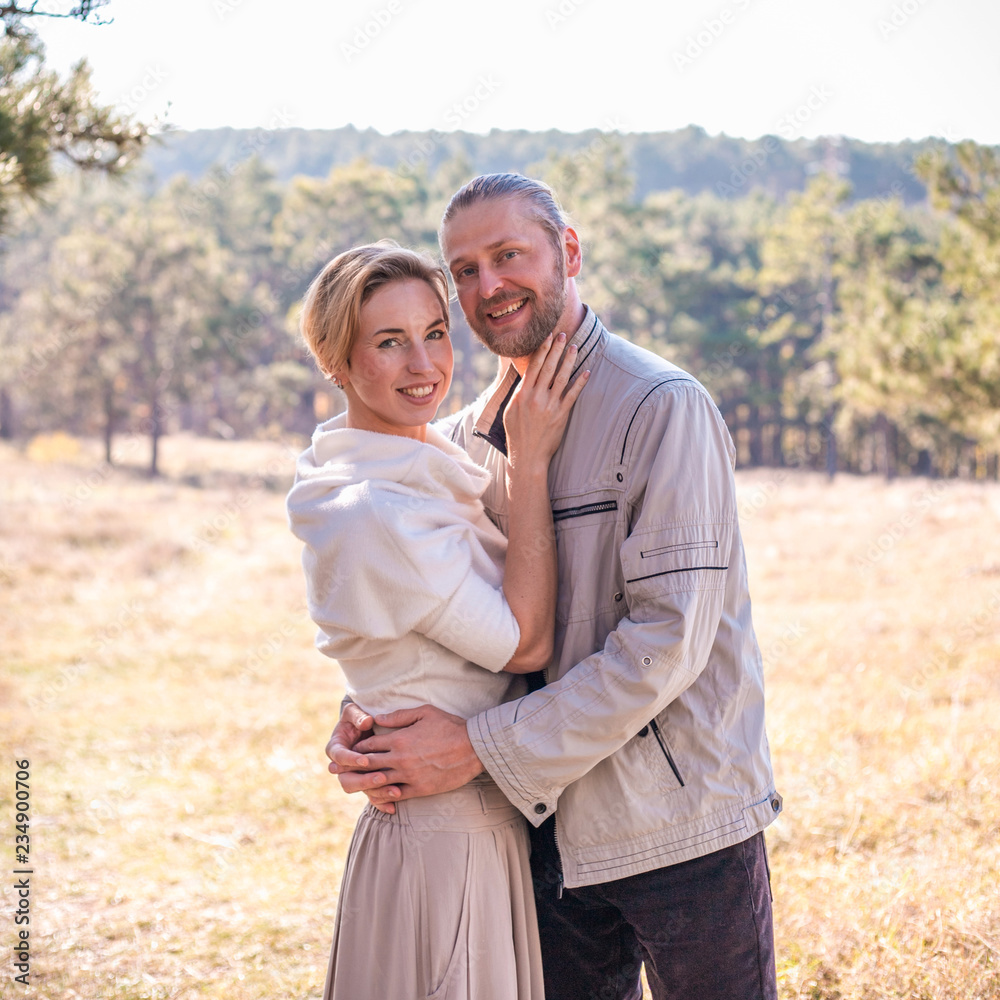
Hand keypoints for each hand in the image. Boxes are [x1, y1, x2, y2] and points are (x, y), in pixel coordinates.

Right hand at [325, 703, 397, 814]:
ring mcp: (354, 776)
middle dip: (363, 780)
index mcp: (336, 748)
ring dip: (376, 792)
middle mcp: (342, 766)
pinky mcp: (366, 783)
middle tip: (381, 777)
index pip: (339, 757)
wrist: (365, 726)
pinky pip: (371, 797)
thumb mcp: (356, 712)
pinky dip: (381, 803)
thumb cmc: (359, 716)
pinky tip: (393, 807)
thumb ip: (359, 716)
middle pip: (346, 780)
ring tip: (394, 791)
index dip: (351, 760)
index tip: (365, 760)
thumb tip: (367, 721)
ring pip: (360, 790)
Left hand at [352, 704, 484, 803]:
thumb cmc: (449, 726)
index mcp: (399, 739)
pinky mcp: (419, 789)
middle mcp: (400, 759)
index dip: (356, 749)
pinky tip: (375, 796)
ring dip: (363, 783)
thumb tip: (377, 718)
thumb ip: (398, 716)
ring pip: (377, 782)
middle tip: (340, 771)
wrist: (473, 748)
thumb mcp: (424, 712)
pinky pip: (394, 796)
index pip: (368, 746)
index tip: (350, 751)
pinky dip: (382, 796)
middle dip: (352, 767)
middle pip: (367, 765)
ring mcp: (408, 776)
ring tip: (353, 784)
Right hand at [503, 332, 588, 470]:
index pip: (533, 366)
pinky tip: (586, 372)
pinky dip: (580, 383)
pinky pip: (572, 395)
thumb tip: (525, 376)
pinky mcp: (561, 415)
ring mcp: (549, 406)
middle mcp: (536, 397)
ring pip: (561, 378)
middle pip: (548, 367)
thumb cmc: (516, 433)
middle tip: (563, 334)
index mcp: (522, 394)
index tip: (548, 337)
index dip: (542, 350)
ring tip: (575, 347)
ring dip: (569, 361)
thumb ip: (518, 392)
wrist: (527, 455)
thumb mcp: (510, 410)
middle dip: (556, 349)